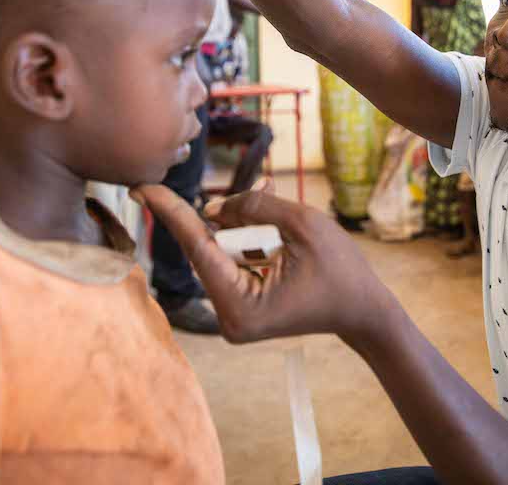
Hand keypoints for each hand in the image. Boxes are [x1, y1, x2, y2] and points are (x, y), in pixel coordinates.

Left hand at [135, 183, 399, 346]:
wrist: (366, 311)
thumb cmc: (342, 271)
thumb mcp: (304, 225)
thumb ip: (255, 207)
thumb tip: (212, 207)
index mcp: (240, 307)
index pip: (197, 249)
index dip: (171, 213)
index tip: (141, 188)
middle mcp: (229, 318)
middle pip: (210, 250)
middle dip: (227, 214)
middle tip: (258, 188)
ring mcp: (235, 315)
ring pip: (222, 253)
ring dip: (242, 224)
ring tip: (275, 201)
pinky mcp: (243, 307)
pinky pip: (234, 262)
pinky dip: (248, 238)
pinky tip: (273, 221)